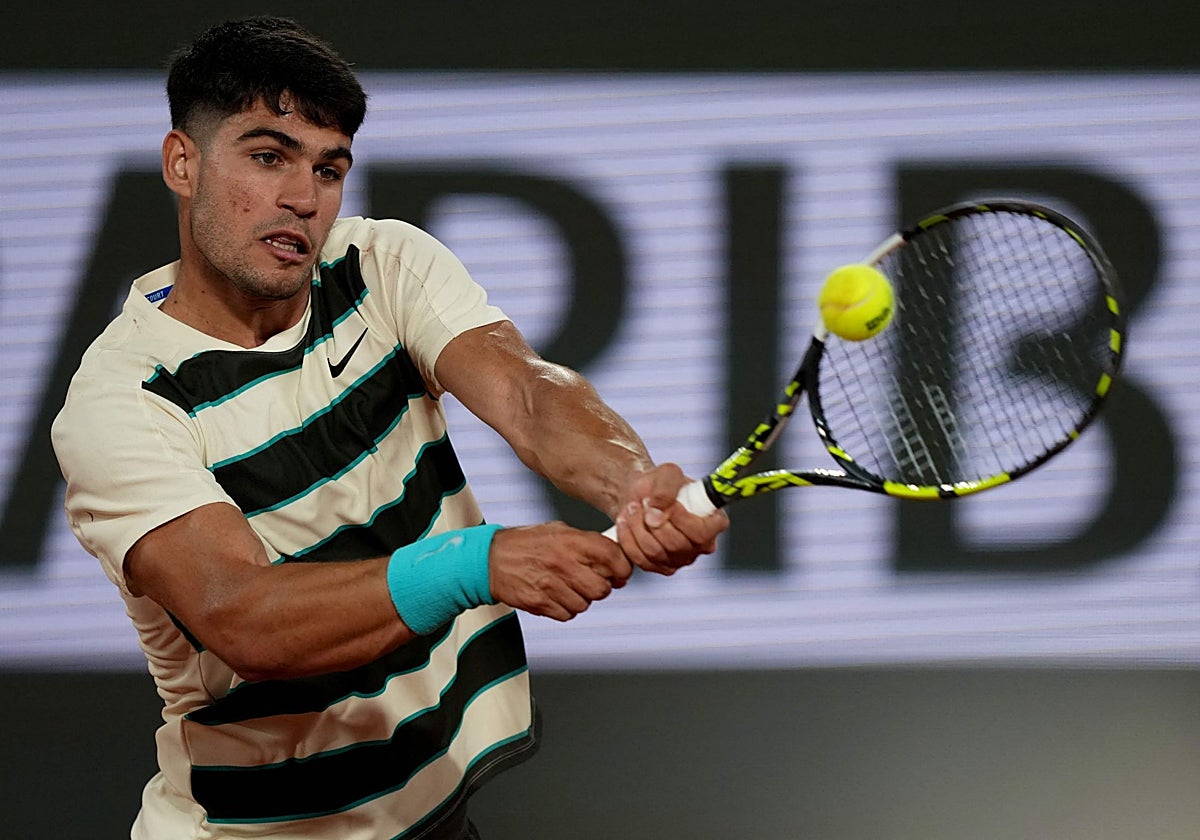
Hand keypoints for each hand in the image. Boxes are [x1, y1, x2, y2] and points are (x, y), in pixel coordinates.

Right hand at [488, 522, 632, 621]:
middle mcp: (562, 562)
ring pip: (585, 605)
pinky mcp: (539, 602)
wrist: (490, 558)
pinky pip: (567, 615)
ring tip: (568, 588)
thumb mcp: (558, 531)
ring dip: (581, 599)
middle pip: (602, 588)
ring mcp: (550, 584)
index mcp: (571, 541)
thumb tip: (614, 557)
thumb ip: (586, 543)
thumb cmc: (525, 543)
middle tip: (592, 583)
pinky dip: (564, 609)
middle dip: (601, 588)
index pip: (613, 557)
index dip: (622, 569)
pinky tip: (555, 596)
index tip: (620, 573)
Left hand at [613, 463, 728, 574]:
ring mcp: (682, 559)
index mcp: (715, 522)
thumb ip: (666, 489)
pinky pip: (641, 560)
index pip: (700, 533)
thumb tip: (656, 512)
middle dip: (652, 522)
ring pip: (655, 553)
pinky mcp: (661, 566)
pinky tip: (625, 521)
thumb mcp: (667, 473)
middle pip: (676, 545)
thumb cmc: (661, 483)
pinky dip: (628, 539)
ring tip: (632, 507)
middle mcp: (703, 545)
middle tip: (641, 502)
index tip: (658, 501)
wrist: (642, 495)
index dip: (678, 519)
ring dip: (637, 528)